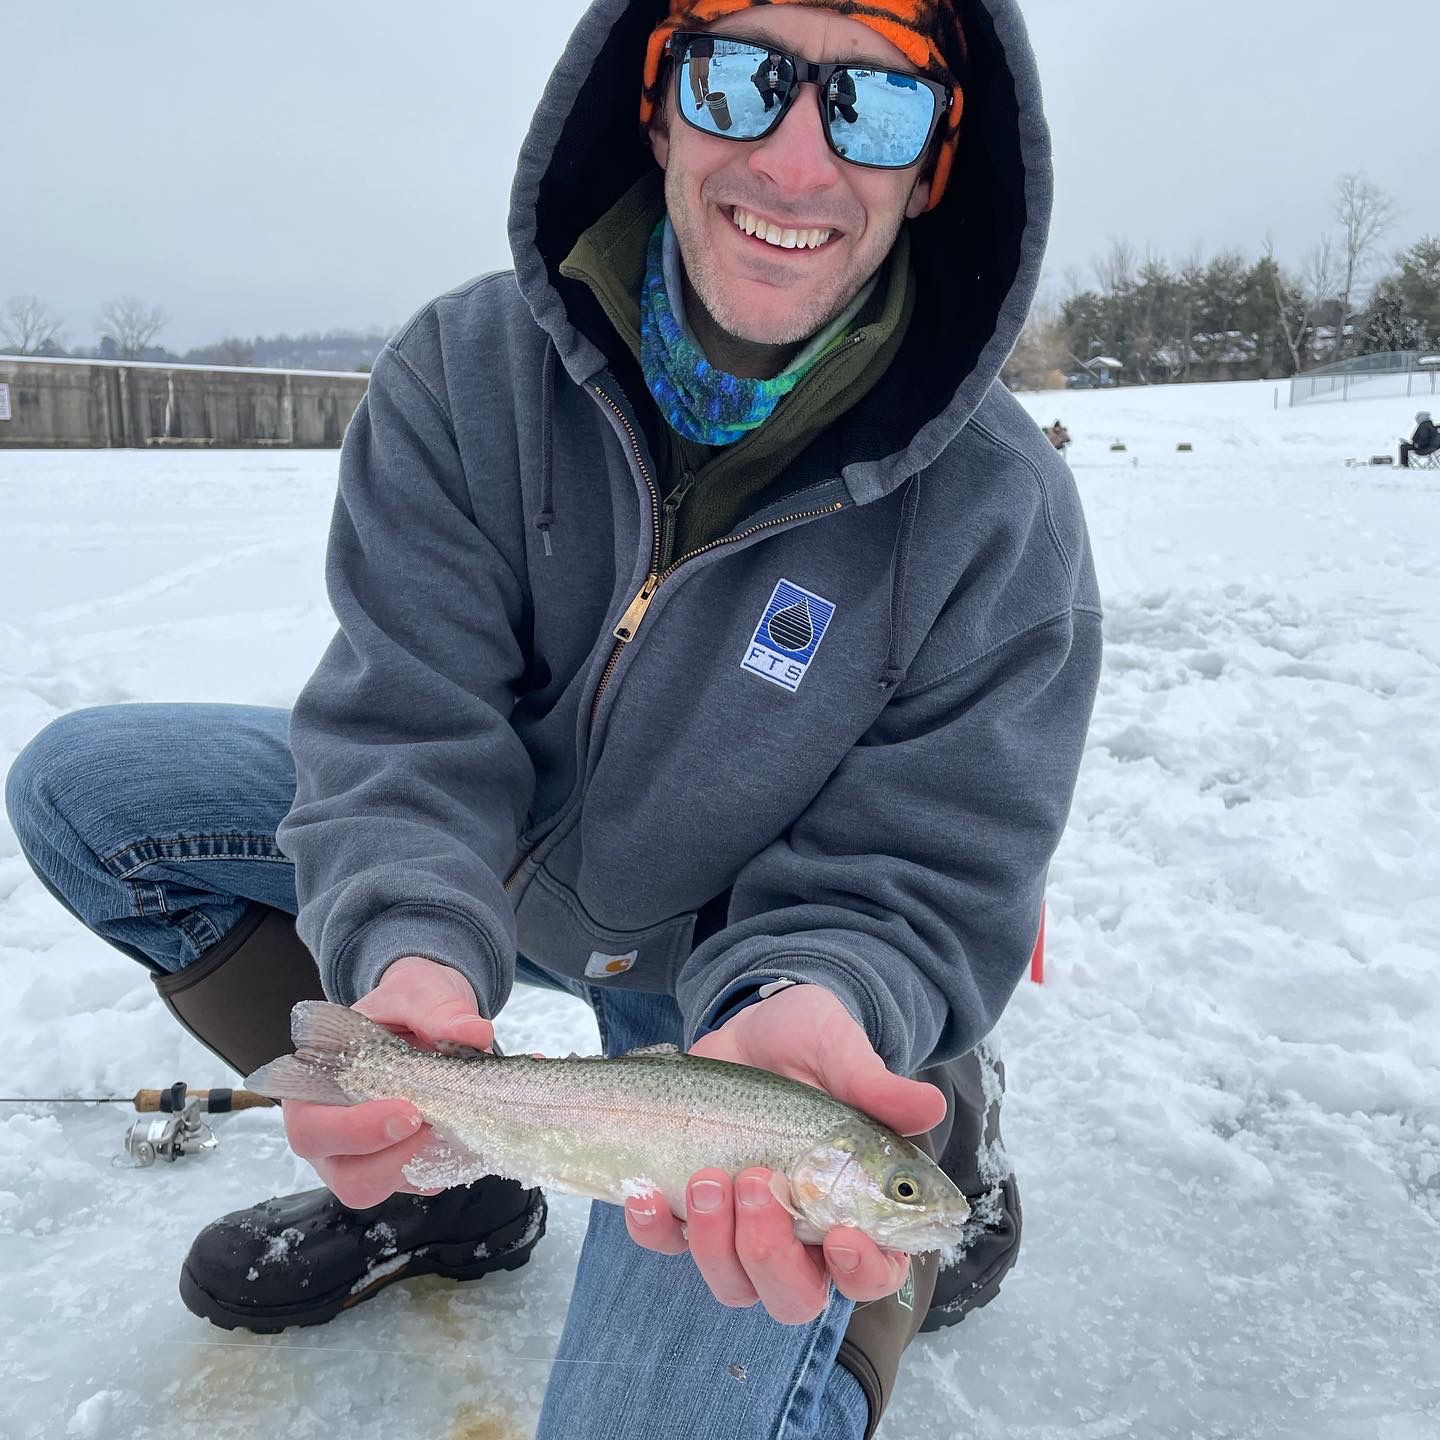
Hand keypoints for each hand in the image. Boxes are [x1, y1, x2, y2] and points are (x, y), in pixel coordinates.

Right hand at [281, 955, 493, 1207]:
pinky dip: (450, 1161)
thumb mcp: (418, 992)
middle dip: (394, 1158)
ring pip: (386, 1186)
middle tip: (434, 1123)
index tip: (408, 1111)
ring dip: (425, 1160)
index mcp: (314, 1089)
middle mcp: (332, 1134)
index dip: (353, 1131)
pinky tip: (470, 1128)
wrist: (428, 1012)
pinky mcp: (406, 1165)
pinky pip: (423, 1180)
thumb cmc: (406, 1003)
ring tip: (456, 1121)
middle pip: (348, 1177)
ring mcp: (368, 1156)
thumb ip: (438, 1010)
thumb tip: (475, 1033)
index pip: (312, 1129)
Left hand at [623, 984, 945, 1324]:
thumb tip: (929, 1105)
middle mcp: (803, 1234)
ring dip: (714, 1242)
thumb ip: (876, 1084)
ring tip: (706, 1176)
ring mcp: (743, 1228)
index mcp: (857, 1207)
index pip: (873, 1272)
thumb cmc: (811, 1045)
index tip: (841, 1235)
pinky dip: (654, 1228)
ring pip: (731, 1281)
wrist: (752, 1023)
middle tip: (756, 1183)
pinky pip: (668, 1244)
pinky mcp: (693, 1210)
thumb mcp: (841, 1051)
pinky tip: (645, 1190)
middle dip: (769, 1254)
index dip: (862, 1269)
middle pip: (793, 1295)